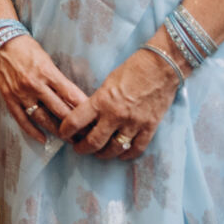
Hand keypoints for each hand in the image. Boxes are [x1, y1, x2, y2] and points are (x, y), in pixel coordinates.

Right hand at [0, 34, 90, 144]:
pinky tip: (43, 139)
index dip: (85, 109)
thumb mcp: (47, 60)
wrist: (0, 41)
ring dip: (57, 131)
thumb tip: (74, 98)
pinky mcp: (9, 98)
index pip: (71, 95)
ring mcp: (20, 93)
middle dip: (75, 124)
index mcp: (47, 72)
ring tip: (69, 139)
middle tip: (87, 134)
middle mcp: (34, 85)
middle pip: (60, 110)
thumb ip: (59, 80)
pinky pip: (22, 119)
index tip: (95, 118)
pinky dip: (33, 131)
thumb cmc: (26, 48)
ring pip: (42, 118)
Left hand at [58, 48, 180, 159]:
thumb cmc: (131, 71)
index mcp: (101, 101)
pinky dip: (127, 155)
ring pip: (115, 148)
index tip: (63, 134)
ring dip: (104, 154)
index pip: (76, 121)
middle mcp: (116, 115)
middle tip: (78, 149)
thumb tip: (88, 115)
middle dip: (83, 148)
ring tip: (98, 153)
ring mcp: (134, 123)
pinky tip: (121, 155)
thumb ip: (98, 101)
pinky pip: (137, 148)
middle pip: (94, 141)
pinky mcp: (150, 127)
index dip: (66, 131)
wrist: (160, 69)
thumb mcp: (106, 83)